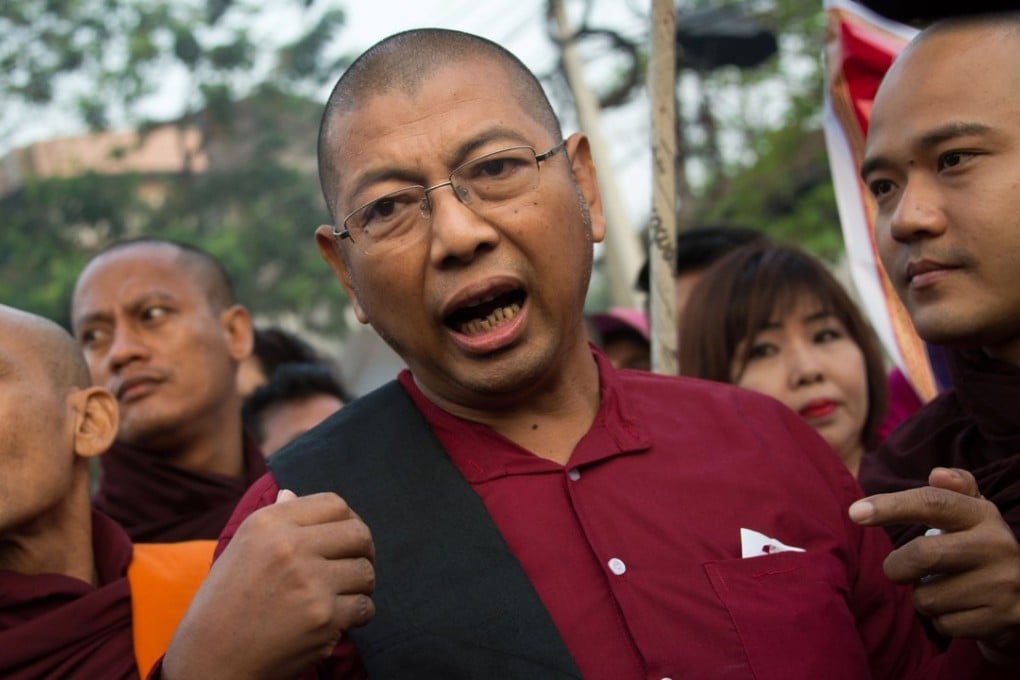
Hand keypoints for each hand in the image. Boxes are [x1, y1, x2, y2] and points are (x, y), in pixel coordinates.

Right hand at [162, 491, 375, 679]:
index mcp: (268, 523)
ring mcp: (309, 582)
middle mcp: (289, 547)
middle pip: (358, 534)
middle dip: (364, 550)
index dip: (348, 520)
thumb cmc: (223, 604)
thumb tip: (291, 492)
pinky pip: (364, 606)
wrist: (210, 660)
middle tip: (356, 565)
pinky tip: (340, 619)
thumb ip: (273, 519)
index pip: (334, 504)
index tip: (346, 539)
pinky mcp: (323, 617)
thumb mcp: (239, 549)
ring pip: (365, 572)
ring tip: (344, 595)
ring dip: (361, 585)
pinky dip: (359, 614)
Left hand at [849, 467, 1019, 661]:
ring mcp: (1003, 585)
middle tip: (897, 570)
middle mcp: (998, 547)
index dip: (890, 506)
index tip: (855, 513)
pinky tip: (959, 611)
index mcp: (984, 516)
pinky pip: (944, 625)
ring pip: (928, 597)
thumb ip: (955, 491)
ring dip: (923, 598)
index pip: (932, 504)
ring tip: (942, 590)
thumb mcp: (974, 516)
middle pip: (923, 555)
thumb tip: (938, 474)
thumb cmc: (981, 549)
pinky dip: (941, 621)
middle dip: (897, 567)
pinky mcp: (1002, 620)